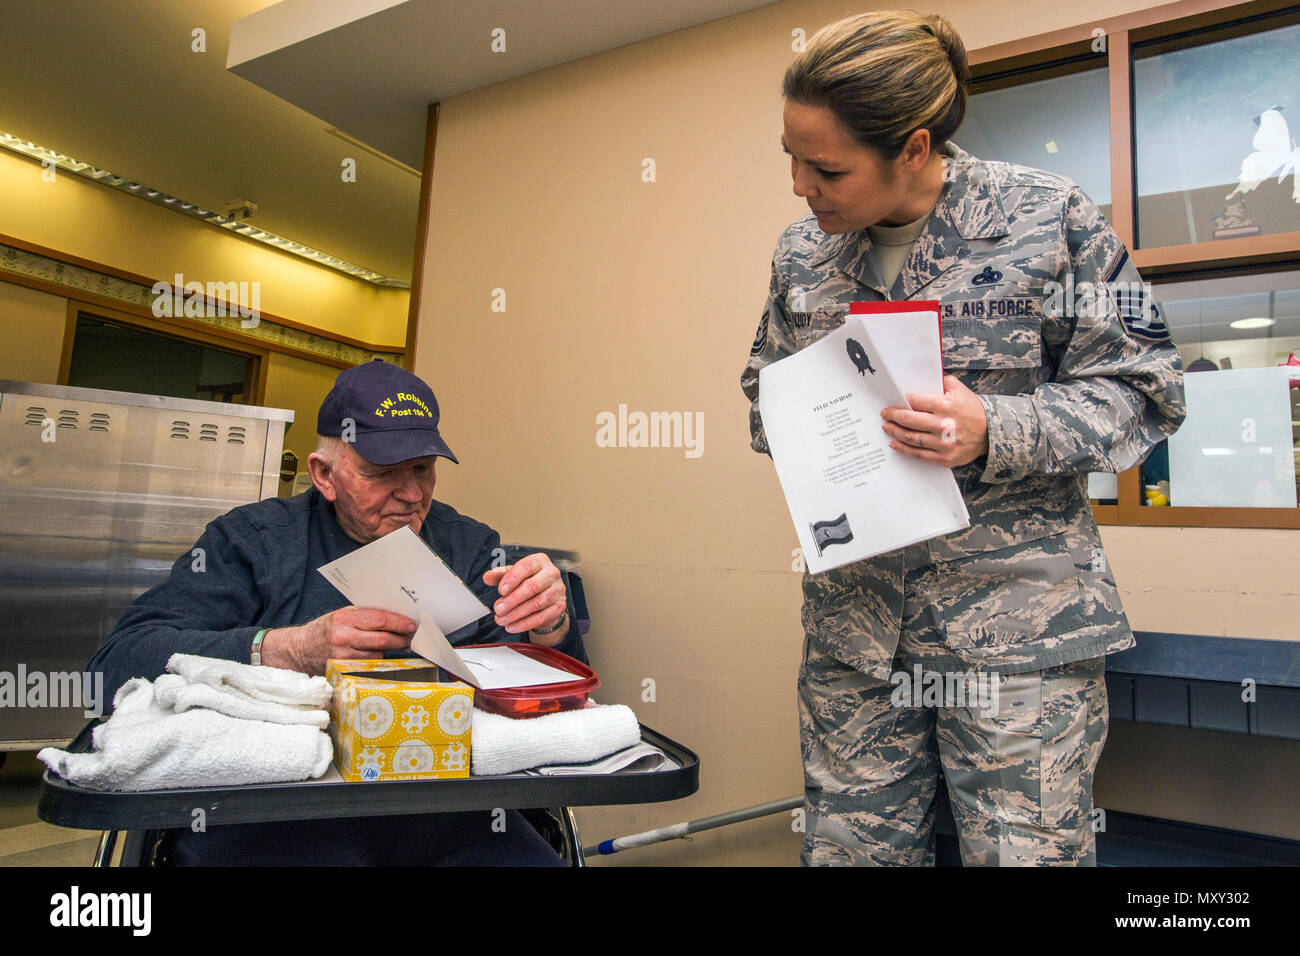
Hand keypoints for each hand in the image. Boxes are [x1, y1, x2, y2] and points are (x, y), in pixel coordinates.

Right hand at [260, 607, 417, 674]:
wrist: (298, 649)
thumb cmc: (324, 630)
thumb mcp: (341, 615)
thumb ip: (363, 616)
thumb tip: (394, 617)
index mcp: (344, 617)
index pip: (379, 620)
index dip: (398, 623)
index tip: (411, 625)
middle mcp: (343, 636)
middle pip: (381, 639)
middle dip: (401, 639)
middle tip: (413, 638)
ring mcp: (342, 654)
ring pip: (377, 654)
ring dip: (392, 651)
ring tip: (401, 646)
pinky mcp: (342, 669)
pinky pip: (368, 665)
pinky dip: (377, 660)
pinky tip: (382, 656)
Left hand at [483, 553, 567, 644]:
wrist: (548, 597)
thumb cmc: (529, 581)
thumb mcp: (514, 574)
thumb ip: (500, 574)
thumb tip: (488, 577)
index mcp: (540, 561)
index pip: (527, 567)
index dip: (513, 579)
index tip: (501, 590)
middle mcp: (552, 574)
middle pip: (533, 586)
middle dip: (513, 599)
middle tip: (498, 608)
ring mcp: (558, 591)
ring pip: (537, 603)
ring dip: (516, 614)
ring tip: (502, 619)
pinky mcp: (559, 607)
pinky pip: (541, 617)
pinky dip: (524, 624)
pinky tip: (512, 626)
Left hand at [881, 374, 988, 467]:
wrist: (991, 432)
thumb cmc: (972, 410)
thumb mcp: (959, 390)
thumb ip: (941, 383)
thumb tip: (919, 380)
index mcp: (945, 405)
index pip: (915, 402)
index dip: (901, 402)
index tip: (892, 402)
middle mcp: (943, 424)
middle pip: (909, 420)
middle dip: (893, 416)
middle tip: (885, 414)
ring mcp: (944, 443)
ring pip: (912, 438)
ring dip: (895, 432)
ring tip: (887, 427)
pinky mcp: (945, 458)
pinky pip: (919, 454)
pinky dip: (904, 449)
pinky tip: (895, 444)